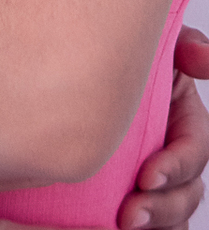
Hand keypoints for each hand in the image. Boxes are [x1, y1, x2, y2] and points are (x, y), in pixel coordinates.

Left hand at [117, 25, 208, 228]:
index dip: (176, 167)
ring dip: (155, 224)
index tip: (146, 177)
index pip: (194, 151)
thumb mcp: (152, 49)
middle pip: (186, 193)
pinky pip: (150, 226)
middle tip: (130, 215)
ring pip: (172, 216)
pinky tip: (114, 229)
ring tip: (123, 225)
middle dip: (162, 208)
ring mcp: (154, 182)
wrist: (62, 88)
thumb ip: (182, 46)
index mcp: (183, 120)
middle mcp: (173, 155)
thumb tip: (206, 57)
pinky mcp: (131, 200)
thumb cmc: (110, 59)